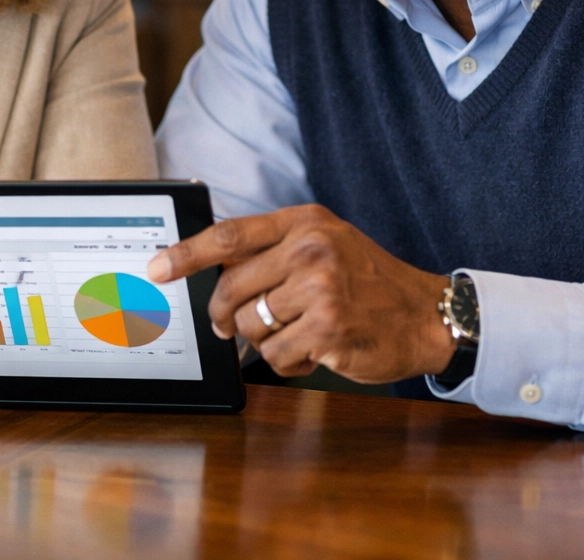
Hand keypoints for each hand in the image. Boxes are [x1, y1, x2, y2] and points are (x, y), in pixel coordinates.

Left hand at [147, 205, 453, 383]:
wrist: (425, 314)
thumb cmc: (368, 281)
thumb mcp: (326, 244)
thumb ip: (274, 249)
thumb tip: (210, 269)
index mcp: (305, 222)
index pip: (230, 235)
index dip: (186, 254)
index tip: (158, 268)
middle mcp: (311, 250)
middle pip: (231, 288)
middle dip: (223, 315)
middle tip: (229, 326)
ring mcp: (321, 290)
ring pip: (251, 327)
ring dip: (266, 340)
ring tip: (299, 331)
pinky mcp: (328, 330)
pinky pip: (276, 356)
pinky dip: (290, 361)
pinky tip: (317, 348)